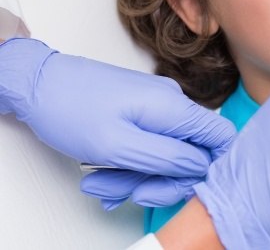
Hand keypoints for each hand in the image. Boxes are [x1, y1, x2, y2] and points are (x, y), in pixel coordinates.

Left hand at [0, 38, 235, 207]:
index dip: (210, 167)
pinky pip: (148, 144)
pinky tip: (104, 173)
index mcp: (173, 107)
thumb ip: (167, 158)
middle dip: (159, 180)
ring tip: (102, 183)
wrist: (40, 84)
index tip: (181, 186)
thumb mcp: (119, 146)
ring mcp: (156, 106)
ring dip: (137, 176)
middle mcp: (171, 103)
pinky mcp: (142, 111)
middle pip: (190, 153)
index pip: (221, 136)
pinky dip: (130, 164)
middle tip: (127, 193)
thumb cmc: (71, 109)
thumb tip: (202, 166)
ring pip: (165, 153)